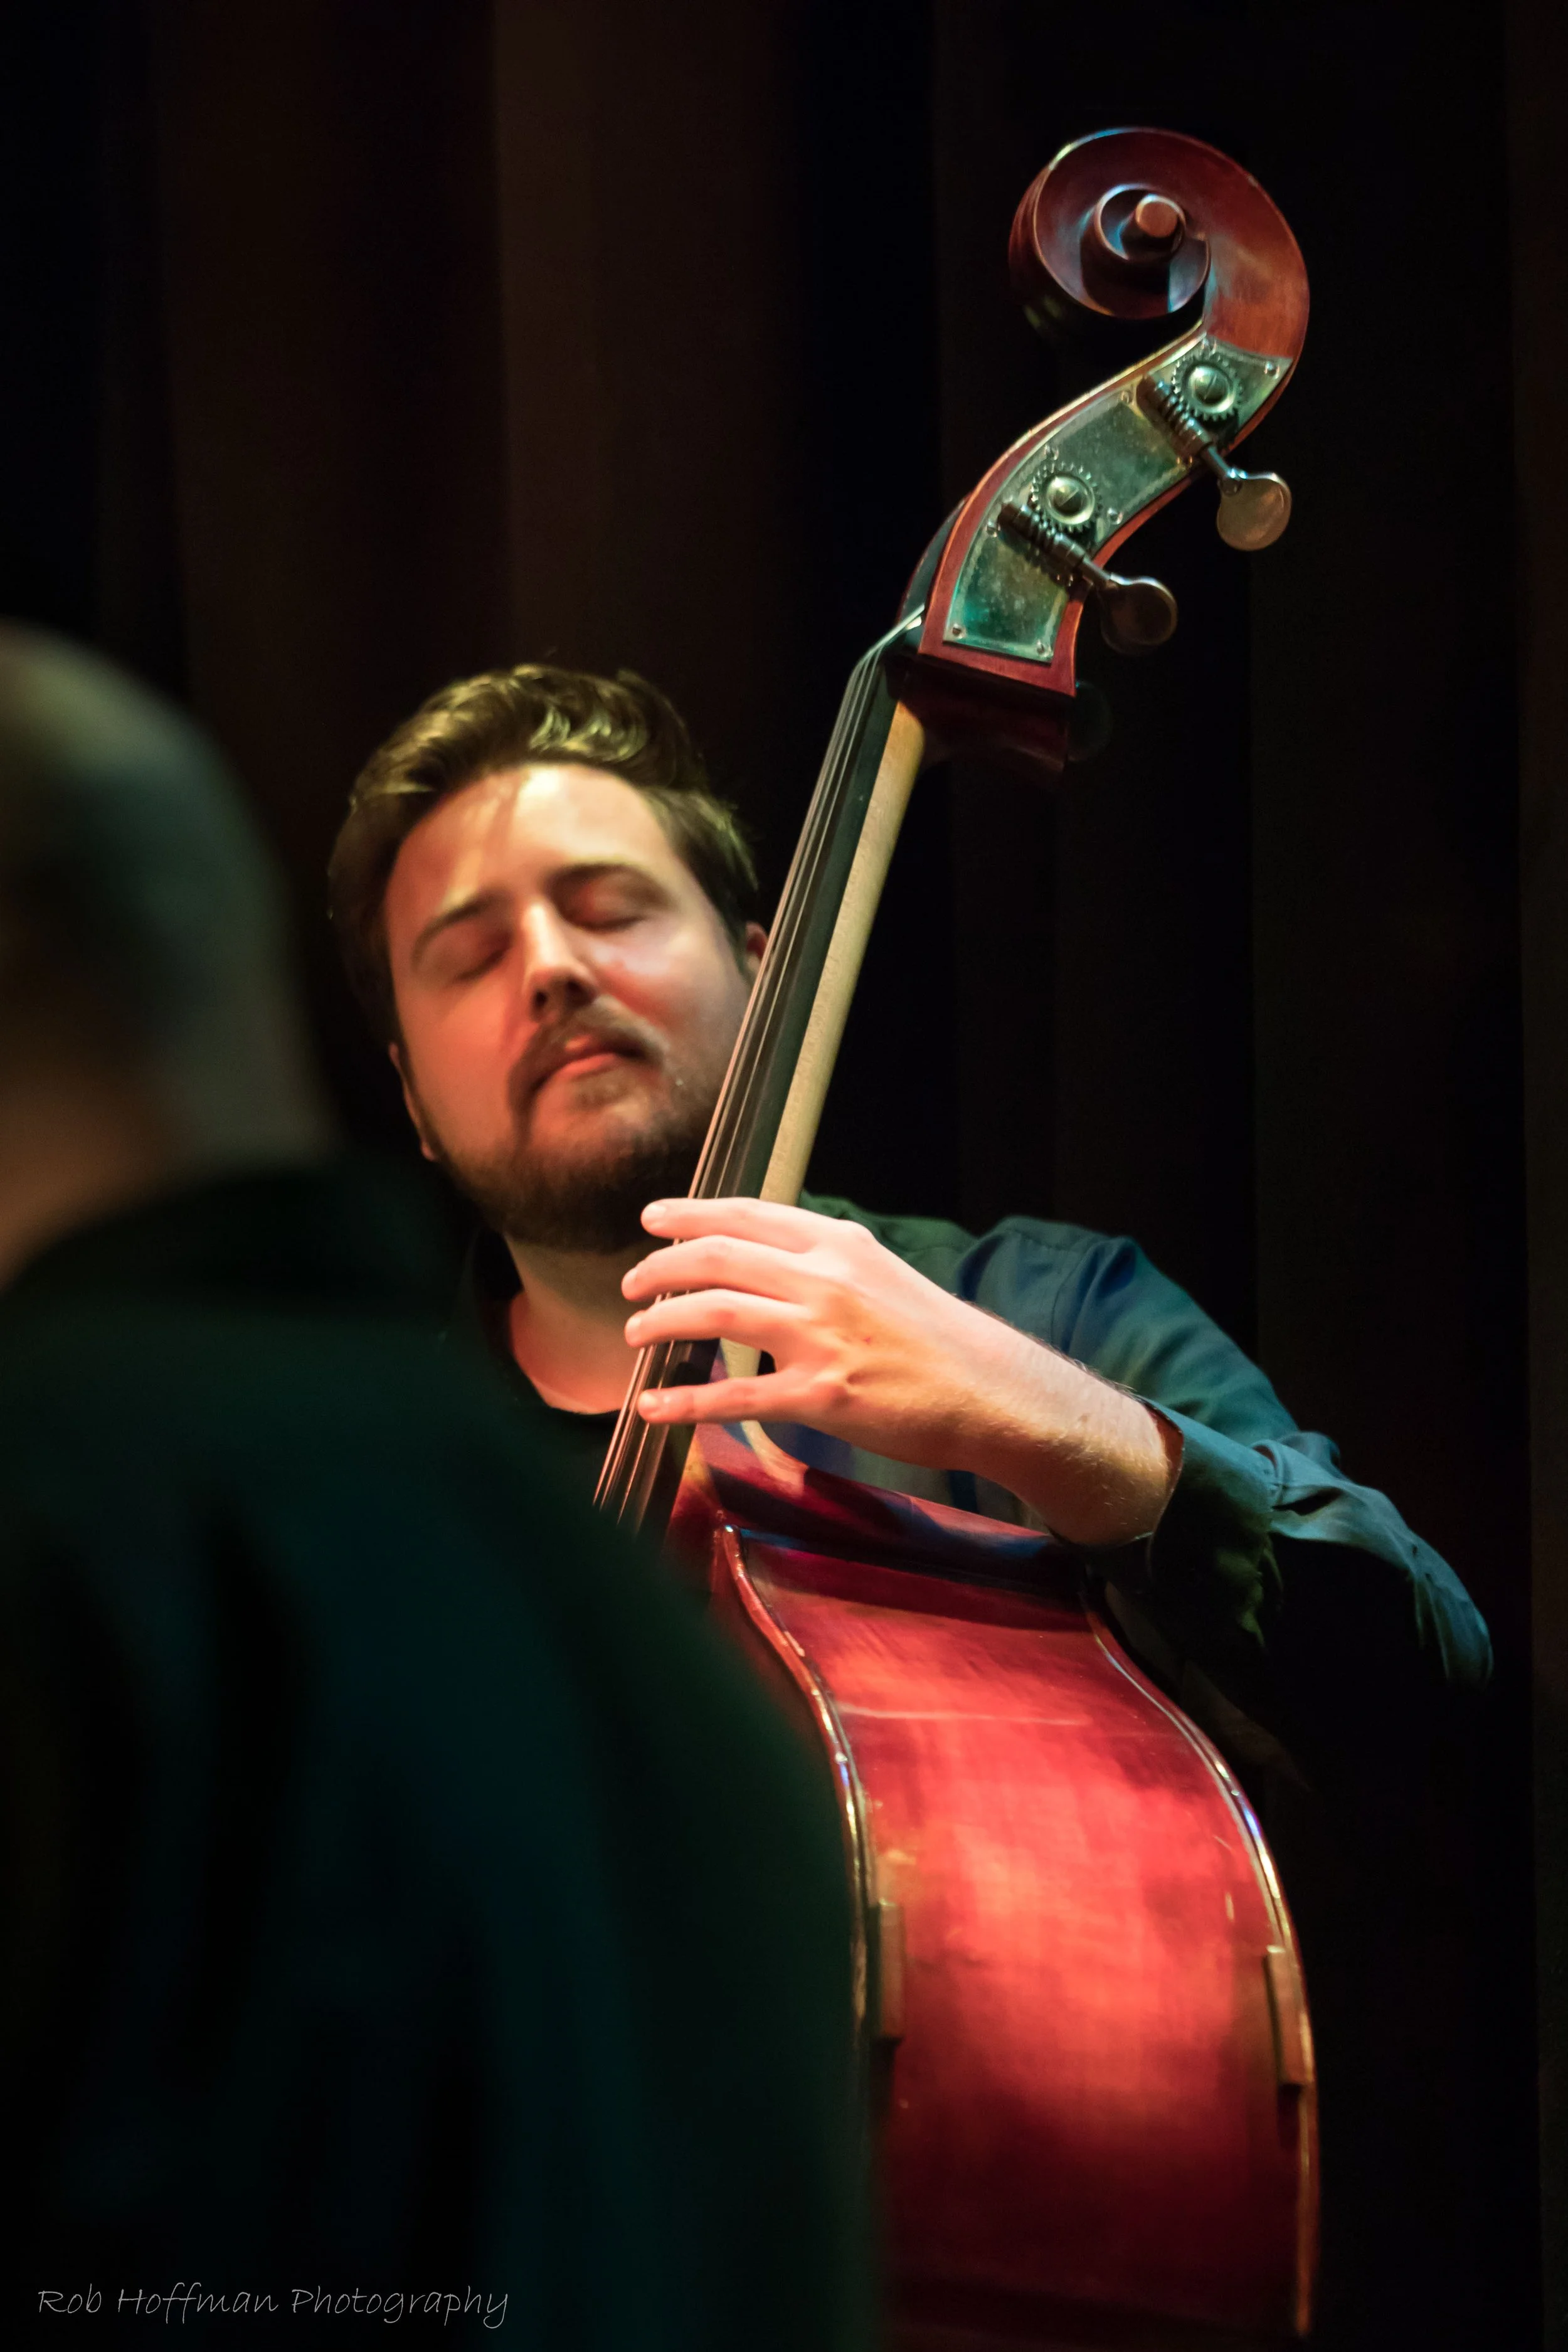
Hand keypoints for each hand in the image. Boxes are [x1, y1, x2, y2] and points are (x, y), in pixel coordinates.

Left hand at [621, 1198, 1177, 1546]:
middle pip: (717, 1257)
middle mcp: (825, 1280)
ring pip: (715, 1314)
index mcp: (839, 1245)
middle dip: (660, 1268)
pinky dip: (683, 1400)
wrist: (991, 1392)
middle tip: (631, 1284)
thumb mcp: (881, 1274)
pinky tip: (653, 1406)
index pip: (746, 1214)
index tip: (651, 1219)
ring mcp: (821, 1337)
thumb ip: (824, 1263)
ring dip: (661, 1322)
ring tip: (634, 1334)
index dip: (689, 1215)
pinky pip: (734, 1395)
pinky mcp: (822, 1395)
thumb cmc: (935, 1339)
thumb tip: (766, 1260)